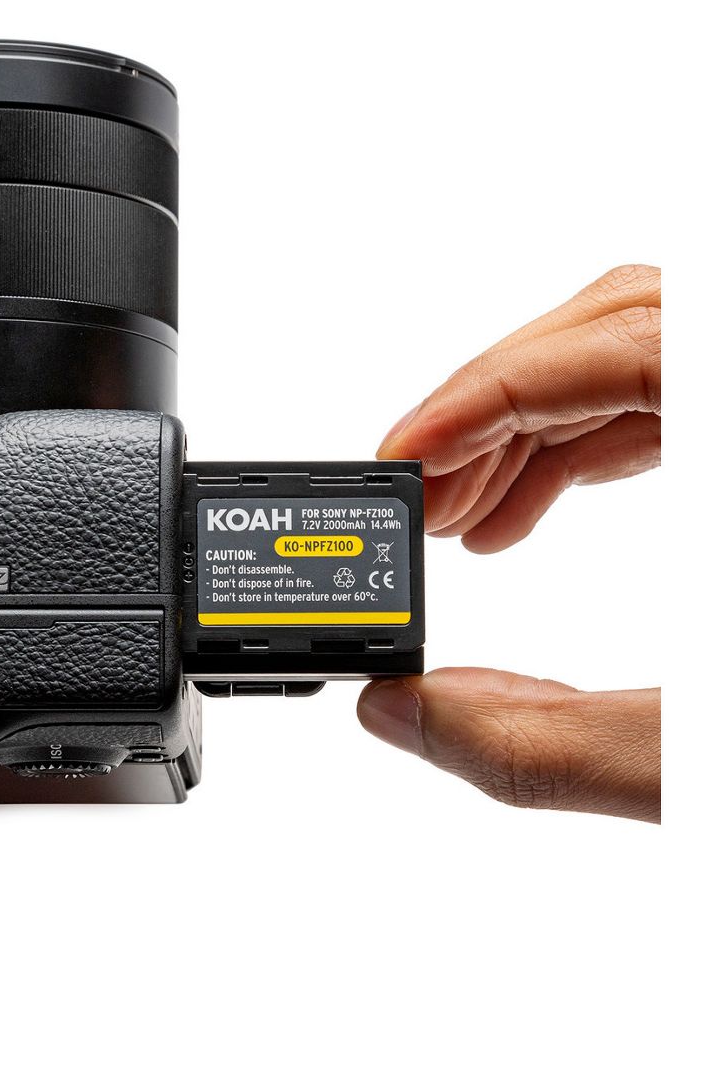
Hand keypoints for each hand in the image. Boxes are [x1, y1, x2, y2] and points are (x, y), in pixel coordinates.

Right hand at [358, 265, 660, 820]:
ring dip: (530, 432)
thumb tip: (402, 714)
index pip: (612, 344)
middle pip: (613, 329)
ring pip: (635, 359)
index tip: (399, 459)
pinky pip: (668, 400)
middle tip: (420, 505)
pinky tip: (530, 512)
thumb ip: (540, 745)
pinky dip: (584, 446)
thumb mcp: (710, 763)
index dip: (479, 395)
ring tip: (464, 523)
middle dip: (492, 413)